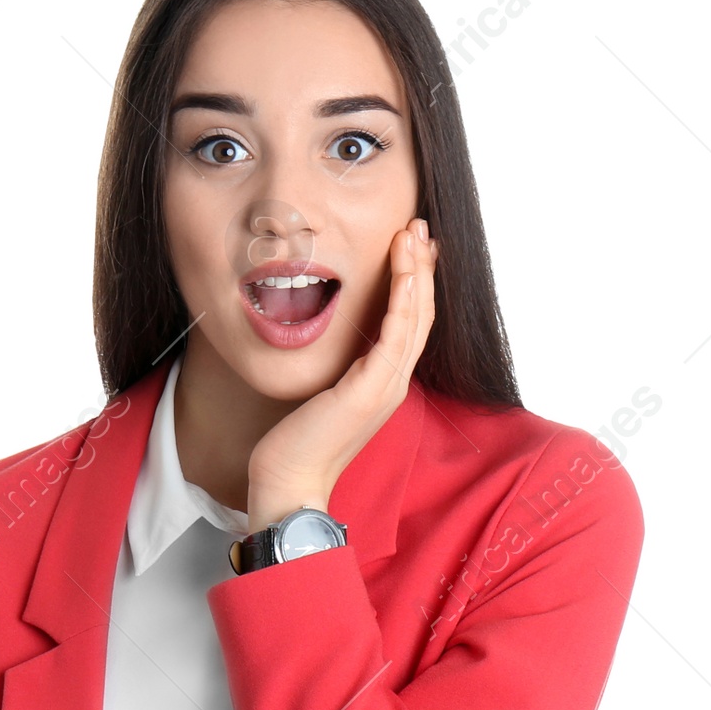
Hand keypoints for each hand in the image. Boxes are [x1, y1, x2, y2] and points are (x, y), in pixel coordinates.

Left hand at [246, 218, 437, 530]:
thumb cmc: (296, 442)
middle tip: (419, 228)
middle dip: (421, 267)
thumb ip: (333, 369)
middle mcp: (393, 382)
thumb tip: (327, 341)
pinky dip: (405, 302)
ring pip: (415, 318)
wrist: (289, 481)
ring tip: (415, 235)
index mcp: (382, 382)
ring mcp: (386, 387)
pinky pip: (397, 337)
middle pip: (420, 313)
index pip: (409, 322)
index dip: (414, 282)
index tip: (411, 248)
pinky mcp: (371, 390)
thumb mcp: (319, 394)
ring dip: (417, 273)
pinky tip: (406, 272)